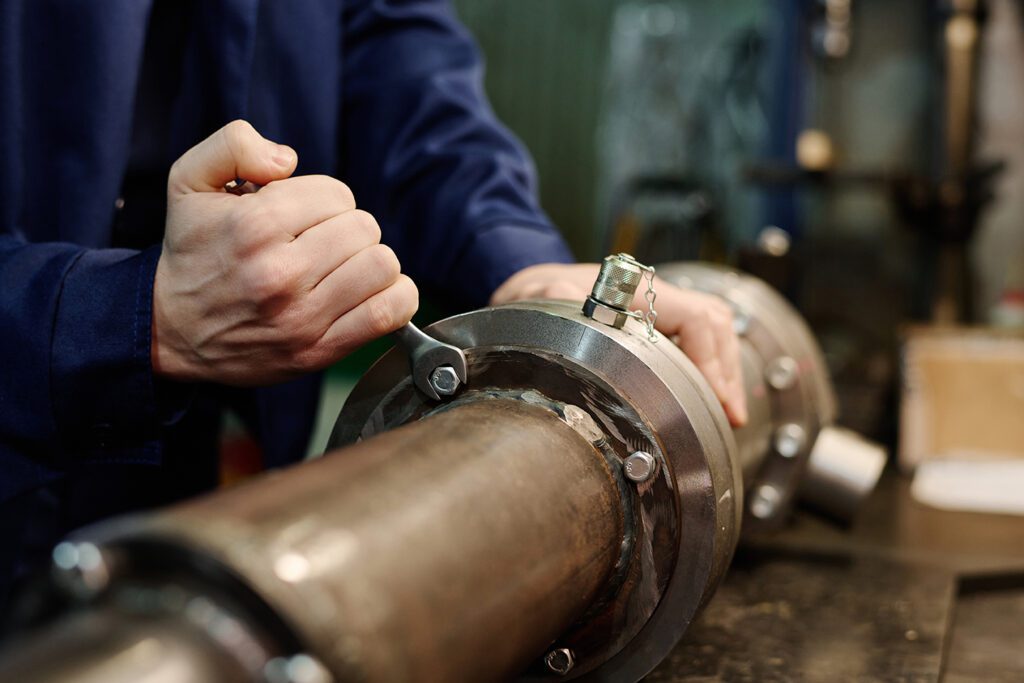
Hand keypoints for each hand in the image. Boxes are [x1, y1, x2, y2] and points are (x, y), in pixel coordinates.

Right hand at [152, 120, 417, 384]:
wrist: (168, 329)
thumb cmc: (191, 252)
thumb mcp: (188, 180)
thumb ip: (234, 144)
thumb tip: (288, 159)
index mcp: (254, 226)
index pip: (337, 194)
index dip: (324, 199)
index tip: (301, 216)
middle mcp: (280, 273)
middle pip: (364, 228)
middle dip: (346, 228)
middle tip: (319, 242)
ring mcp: (301, 317)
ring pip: (382, 266)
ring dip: (369, 261)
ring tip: (341, 267)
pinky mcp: (317, 351)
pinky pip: (387, 313)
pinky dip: (394, 297)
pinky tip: (368, 291)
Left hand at [491, 263, 747, 425]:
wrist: (530, 289)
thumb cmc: (535, 296)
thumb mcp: (537, 297)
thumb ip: (550, 297)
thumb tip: (563, 296)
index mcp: (636, 289)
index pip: (697, 318)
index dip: (711, 360)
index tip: (715, 399)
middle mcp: (656, 296)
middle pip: (714, 325)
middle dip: (727, 371)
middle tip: (732, 415)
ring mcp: (660, 309)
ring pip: (712, 333)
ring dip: (724, 371)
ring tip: (729, 412)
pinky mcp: (658, 324)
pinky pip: (698, 341)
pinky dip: (709, 368)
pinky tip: (710, 398)